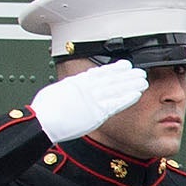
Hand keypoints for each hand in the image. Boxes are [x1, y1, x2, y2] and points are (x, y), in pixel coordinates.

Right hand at [32, 60, 146, 145]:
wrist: (44, 120)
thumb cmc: (45, 109)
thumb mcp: (56, 91)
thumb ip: (69, 88)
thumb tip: (72, 87)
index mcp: (76, 82)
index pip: (99, 73)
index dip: (113, 68)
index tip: (123, 65)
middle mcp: (87, 88)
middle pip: (111, 79)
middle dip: (126, 75)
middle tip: (138, 71)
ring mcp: (92, 99)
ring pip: (116, 89)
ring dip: (130, 84)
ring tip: (142, 81)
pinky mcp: (97, 112)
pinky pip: (115, 104)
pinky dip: (126, 98)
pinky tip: (136, 94)